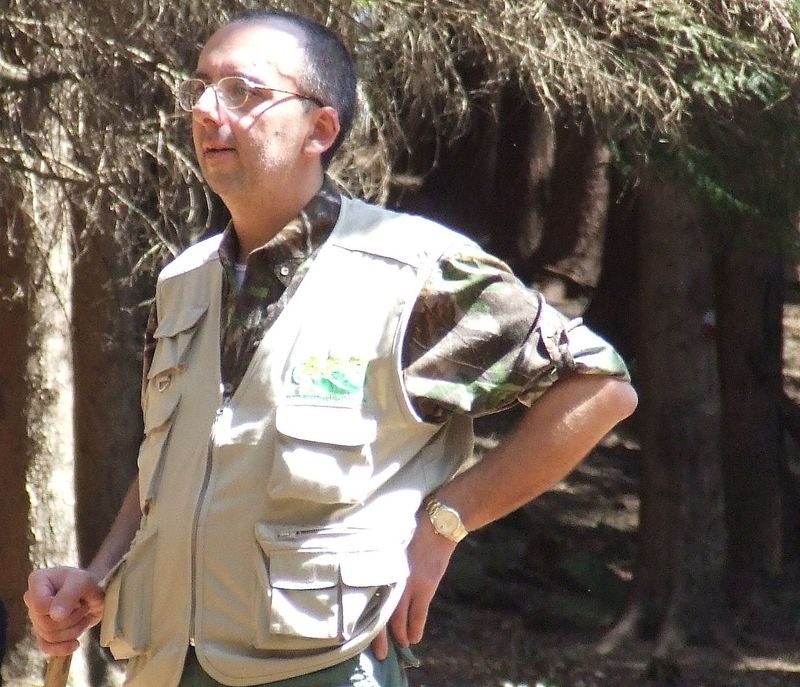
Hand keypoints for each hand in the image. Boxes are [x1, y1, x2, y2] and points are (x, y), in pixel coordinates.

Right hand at [24, 566, 104, 655]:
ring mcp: (35, 617)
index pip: (41, 606)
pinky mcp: (42, 632)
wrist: (92, 592)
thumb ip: (69, 596)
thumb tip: (55, 616)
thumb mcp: (83, 582)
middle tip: (84, 608)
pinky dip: (62, 648)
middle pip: (46, 624)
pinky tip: (75, 644)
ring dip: (73, 630)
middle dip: (72, 620)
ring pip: (49, 636)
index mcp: (37, 581)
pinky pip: (46, 647)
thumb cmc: (85, 582)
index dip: (61, 609)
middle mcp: (31, 600)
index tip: (79, 602)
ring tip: (83, 616)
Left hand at [371, 515, 456, 659]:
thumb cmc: (411, 526)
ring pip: (397, 618)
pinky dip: (415, 628)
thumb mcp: (388, 541)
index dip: (362, 616)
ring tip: (399, 645)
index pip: (365, 596)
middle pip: (378, 612)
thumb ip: (380, 559)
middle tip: (379, 651)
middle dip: (377, 636)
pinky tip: (414, 638)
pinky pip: (418, 614)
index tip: (358, 631)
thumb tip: (371, 571)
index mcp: (377, 564)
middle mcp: (389, 576)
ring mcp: (407, 582)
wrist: (437, 522)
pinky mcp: (425, 585)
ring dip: (399, 635)